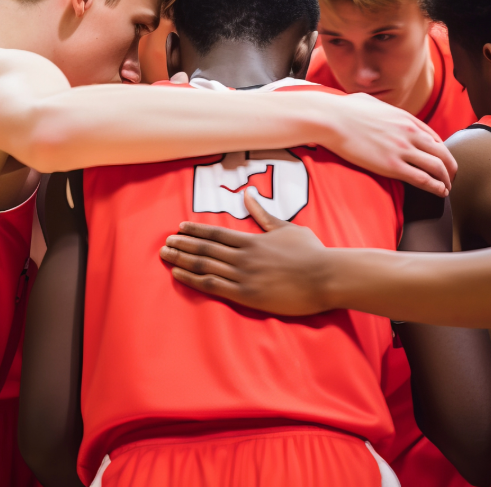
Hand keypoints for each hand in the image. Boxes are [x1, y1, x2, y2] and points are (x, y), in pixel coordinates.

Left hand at [160, 192, 332, 315]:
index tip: (179, 228)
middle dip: (182, 245)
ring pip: (204, 266)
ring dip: (182, 260)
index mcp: (252, 240)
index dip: (195, 231)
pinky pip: (213, 286)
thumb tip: (249, 195)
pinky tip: (179, 275)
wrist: (325, 276)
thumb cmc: (310, 252)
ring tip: (165, 255)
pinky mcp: (247, 295)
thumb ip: (264, 215)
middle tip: (165, 242)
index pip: (216, 234)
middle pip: (205, 249)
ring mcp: (243, 276)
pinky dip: (192, 279)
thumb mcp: (286, 228)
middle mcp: (243, 256)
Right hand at [321, 92, 455, 196]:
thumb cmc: (346, 110)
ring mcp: (402, 149)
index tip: (442, 161)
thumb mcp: (372, 102)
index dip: (442, 152)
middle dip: (451, 167)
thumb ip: (383, 109)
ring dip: (446, 180)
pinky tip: (440, 192)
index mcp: (406, 118)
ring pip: (437, 167)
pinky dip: (435, 187)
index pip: (434, 137)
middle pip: (442, 153)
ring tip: (447, 188)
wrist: (332, 119)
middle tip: (451, 177)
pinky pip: (422, 179)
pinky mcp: (392, 166)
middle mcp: (409, 133)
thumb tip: (378, 110)